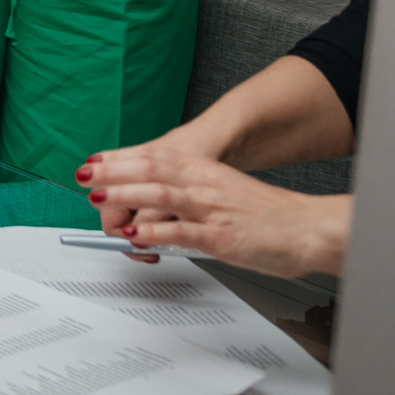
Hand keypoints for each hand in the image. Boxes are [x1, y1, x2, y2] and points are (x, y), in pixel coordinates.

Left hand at [75, 145, 351, 277]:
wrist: (309, 228)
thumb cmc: (267, 215)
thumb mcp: (222, 191)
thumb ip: (189, 194)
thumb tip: (154, 204)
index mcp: (204, 172)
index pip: (154, 158)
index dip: (120, 159)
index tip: (93, 163)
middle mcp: (204, 184)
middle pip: (151, 171)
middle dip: (113, 174)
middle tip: (84, 178)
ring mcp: (212, 210)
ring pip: (162, 196)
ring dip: (126, 198)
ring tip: (99, 201)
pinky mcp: (222, 237)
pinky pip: (183, 232)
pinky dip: (156, 232)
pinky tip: (135, 236)